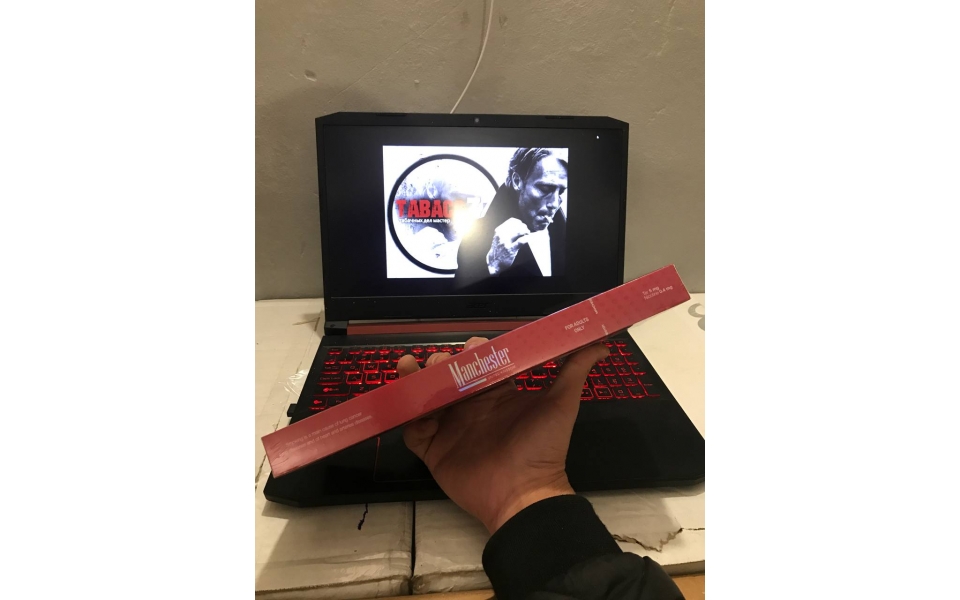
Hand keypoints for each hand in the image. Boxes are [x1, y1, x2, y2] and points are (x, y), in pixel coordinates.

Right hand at [397, 338, 608, 532]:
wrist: (523, 494)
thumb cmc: (542, 449)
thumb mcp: (561, 405)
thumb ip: (574, 372)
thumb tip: (600, 344)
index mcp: (498, 394)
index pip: (479, 363)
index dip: (472, 350)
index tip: (472, 347)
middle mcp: (472, 407)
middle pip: (448, 375)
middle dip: (441, 362)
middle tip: (441, 363)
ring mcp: (451, 428)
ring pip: (425, 397)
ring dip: (415, 379)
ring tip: (410, 368)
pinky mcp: (434, 450)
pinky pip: (413, 430)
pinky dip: (407, 416)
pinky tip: (409, 405)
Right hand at [486, 218, 530, 274]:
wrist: (494, 262)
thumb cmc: (498, 249)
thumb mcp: (499, 237)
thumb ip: (505, 231)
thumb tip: (518, 224)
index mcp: (499, 230)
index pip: (512, 221)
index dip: (519, 222)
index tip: (522, 226)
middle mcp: (502, 235)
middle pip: (516, 225)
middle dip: (524, 227)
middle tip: (526, 231)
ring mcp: (506, 242)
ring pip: (519, 231)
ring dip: (526, 231)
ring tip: (527, 234)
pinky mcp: (511, 249)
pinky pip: (521, 241)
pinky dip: (527, 238)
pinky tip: (529, 238)